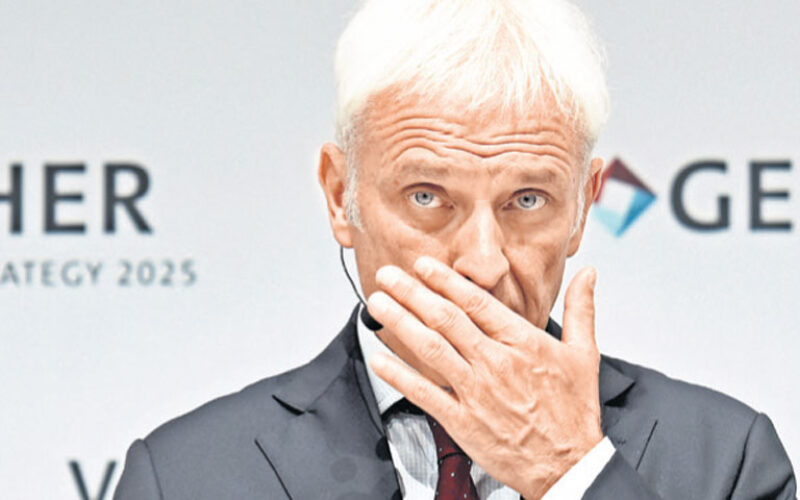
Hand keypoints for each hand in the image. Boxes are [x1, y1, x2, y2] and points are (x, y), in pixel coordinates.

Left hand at [366, 256, 602, 499]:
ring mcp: (476, 392)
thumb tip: (588, 274)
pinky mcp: (463, 421)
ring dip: (400, 323)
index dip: (445, 280)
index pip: (477, 303)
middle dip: (412, 293)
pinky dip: (400, 375)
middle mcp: (495, 363)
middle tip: (388, 274)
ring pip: (431, 349)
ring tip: (378, 304)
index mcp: (522, 343)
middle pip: (446, 319)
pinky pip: (425, 394)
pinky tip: (380, 359)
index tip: (422, 265)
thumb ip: (581, 310)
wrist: (568, 466)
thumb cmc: (574, 412)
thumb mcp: (585, 355)